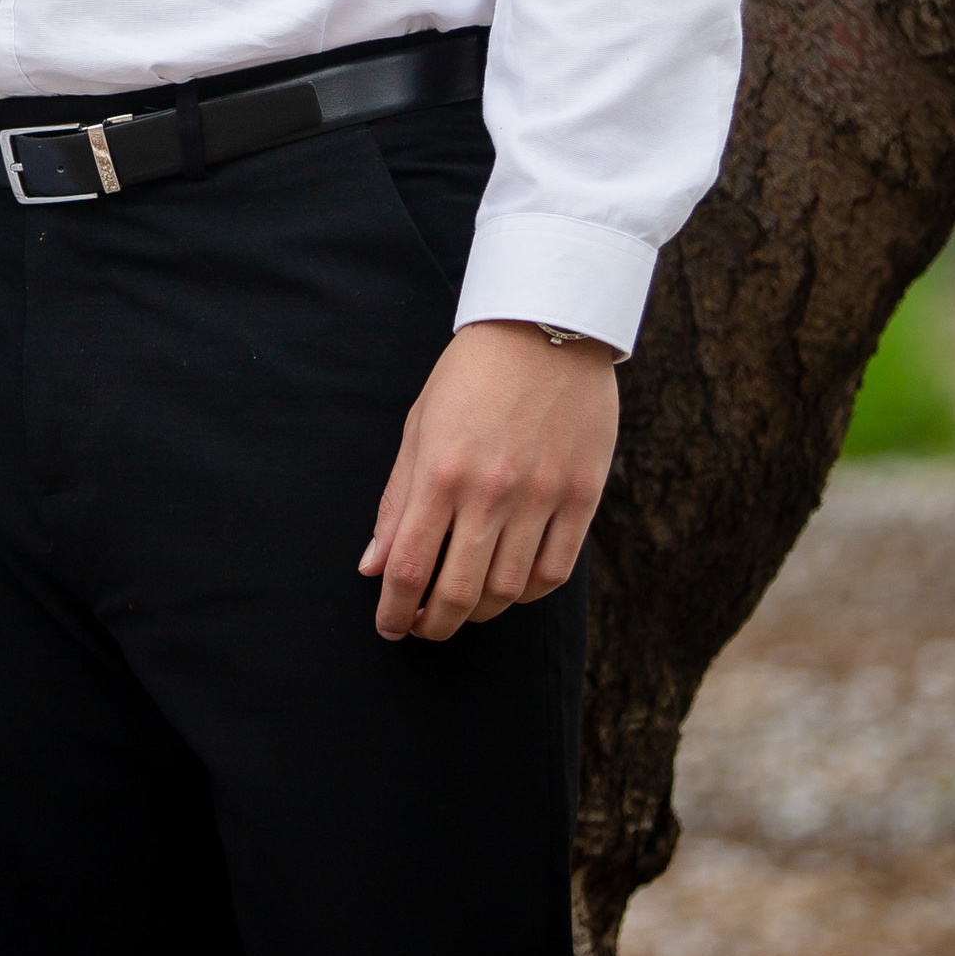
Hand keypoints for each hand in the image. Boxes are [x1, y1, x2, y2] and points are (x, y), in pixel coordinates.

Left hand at [358, 320, 618, 641]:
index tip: (388, 626)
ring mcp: (541, 496)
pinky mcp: (582, 496)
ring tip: (463, 607)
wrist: (545, 327)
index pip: (408, 566)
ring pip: (507, 590)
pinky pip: (554, 572)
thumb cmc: (471, 376)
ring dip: (478, 612)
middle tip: (423, 628)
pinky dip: (527, 594)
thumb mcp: (420, 427)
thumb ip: (396, 500)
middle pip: (457, 592)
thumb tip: (372, 567)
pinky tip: (509, 587)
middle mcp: (491, 490)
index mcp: (441, 470)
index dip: (394, 609)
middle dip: (433, 624)